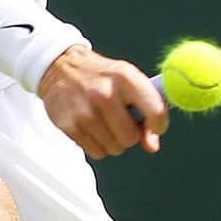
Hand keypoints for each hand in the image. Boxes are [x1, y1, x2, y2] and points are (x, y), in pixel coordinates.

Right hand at [37, 45, 168, 158]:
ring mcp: (85, 112)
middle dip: (129, 134)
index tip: (154, 126)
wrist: (61, 67)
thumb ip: (147, 109)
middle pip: (131, 138)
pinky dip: (97, 144)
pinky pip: (97, 153)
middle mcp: (105, 94)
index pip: (156, 111)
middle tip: (121, 120)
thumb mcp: (128, 80)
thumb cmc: (101, 76)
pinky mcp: (70, 127)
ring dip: (113, 140)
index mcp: (125, 78)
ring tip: (104, 120)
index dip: (159, 125)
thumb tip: (152, 145)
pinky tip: (91, 126)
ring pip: (115, 149)